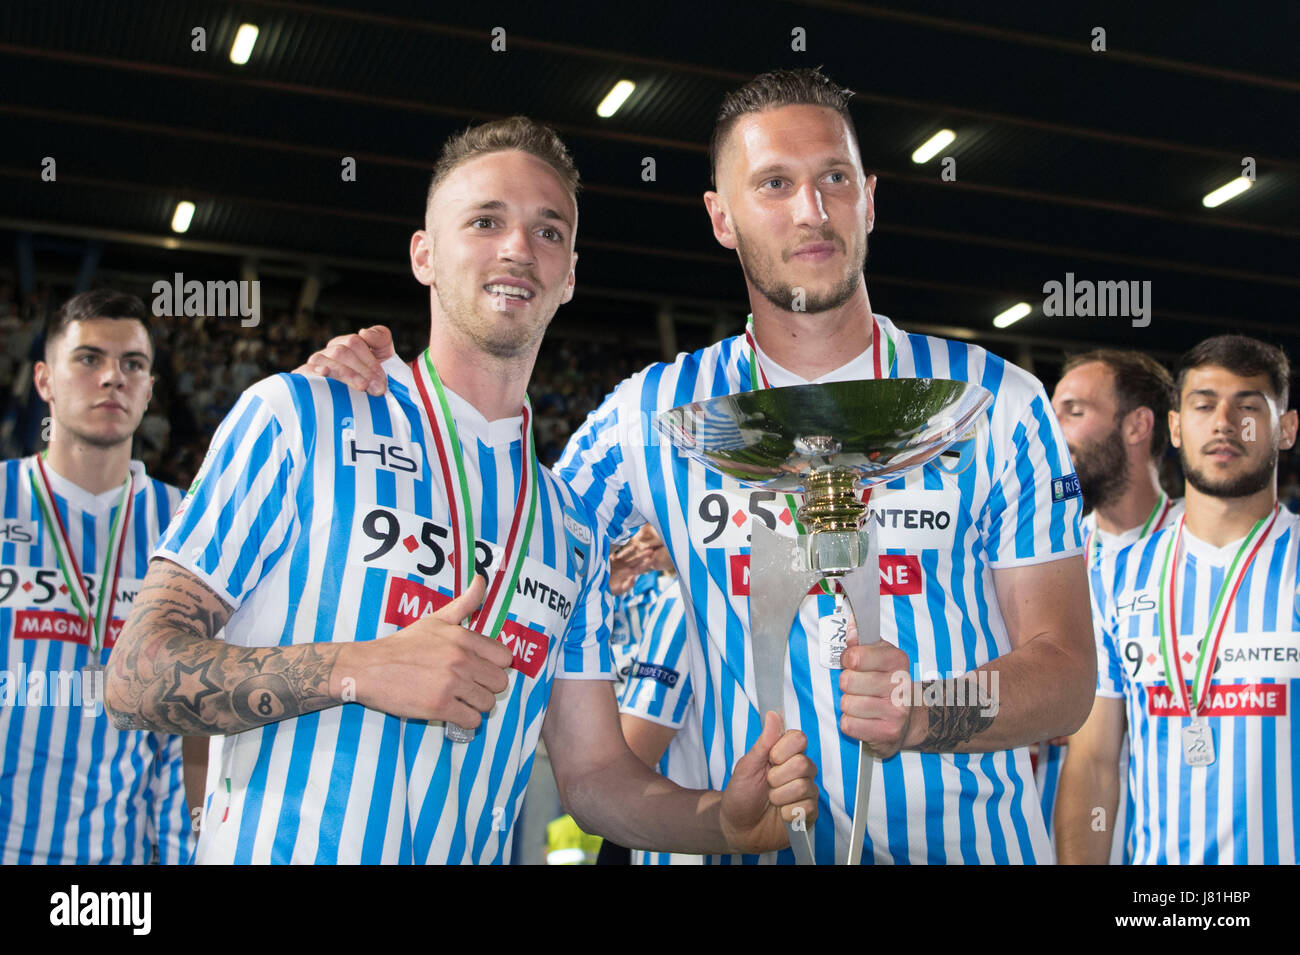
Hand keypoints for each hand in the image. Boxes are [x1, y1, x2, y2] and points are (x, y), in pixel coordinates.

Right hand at [295, 325, 395, 395]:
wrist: (366, 406)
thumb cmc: (374, 378)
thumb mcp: (383, 354)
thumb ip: (380, 338)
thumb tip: (363, 332)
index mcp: (344, 344)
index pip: (354, 343)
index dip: (369, 361)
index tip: (382, 379)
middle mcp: (328, 353)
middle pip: (341, 353)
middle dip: (362, 371)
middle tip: (377, 389)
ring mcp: (315, 365)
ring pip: (326, 362)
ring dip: (347, 374)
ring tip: (363, 387)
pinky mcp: (305, 378)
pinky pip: (305, 371)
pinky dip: (314, 372)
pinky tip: (324, 373)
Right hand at [335, 576, 511, 725]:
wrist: (369, 668)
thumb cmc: (403, 645)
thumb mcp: (435, 620)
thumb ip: (465, 603)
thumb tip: (482, 579)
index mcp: (463, 637)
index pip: (504, 657)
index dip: (494, 665)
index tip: (480, 669)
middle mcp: (461, 659)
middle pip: (500, 683)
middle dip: (487, 687)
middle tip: (470, 687)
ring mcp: (451, 683)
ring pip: (487, 703)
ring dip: (476, 705)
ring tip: (460, 700)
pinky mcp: (439, 706)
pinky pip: (471, 721)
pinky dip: (464, 720)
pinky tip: (452, 712)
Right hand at [609, 542, 653, 595]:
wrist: (598, 586)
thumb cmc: (610, 589)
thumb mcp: (619, 589)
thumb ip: (628, 585)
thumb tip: (634, 579)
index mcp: (629, 574)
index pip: (640, 568)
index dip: (646, 564)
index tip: (653, 560)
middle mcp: (625, 567)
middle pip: (636, 560)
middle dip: (643, 555)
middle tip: (651, 550)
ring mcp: (618, 563)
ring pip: (627, 556)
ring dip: (632, 551)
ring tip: (638, 546)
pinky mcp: (611, 560)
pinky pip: (617, 554)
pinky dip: (619, 551)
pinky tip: (621, 547)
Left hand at [719, 711, 818, 853]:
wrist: (738, 827)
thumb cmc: (741, 794)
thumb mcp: (747, 765)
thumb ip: (764, 742)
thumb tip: (773, 714)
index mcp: (785, 754)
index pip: (800, 738)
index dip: (784, 750)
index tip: (770, 759)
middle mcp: (800, 770)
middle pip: (803, 763)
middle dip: (777, 777)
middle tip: (767, 784)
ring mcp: (806, 791)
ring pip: (803, 786)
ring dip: (779, 796)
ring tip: (771, 800)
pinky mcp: (810, 812)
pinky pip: (806, 808)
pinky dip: (786, 813)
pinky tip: (780, 814)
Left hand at [838, 633, 919, 758]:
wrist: (910, 719)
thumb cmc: (888, 683)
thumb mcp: (880, 656)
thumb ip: (862, 640)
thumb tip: (851, 625)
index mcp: (898, 662)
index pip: (856, 656)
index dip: (848, 659)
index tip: (852, 662)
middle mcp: (901, 686)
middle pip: (848, 681)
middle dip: (847, 684)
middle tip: (858, 687)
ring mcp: (896, 712)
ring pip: (847, 704)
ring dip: (849, 704)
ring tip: (863, 703)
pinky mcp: (887, 733)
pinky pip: (849, 725)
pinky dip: (851, 723)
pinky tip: (864, 719)